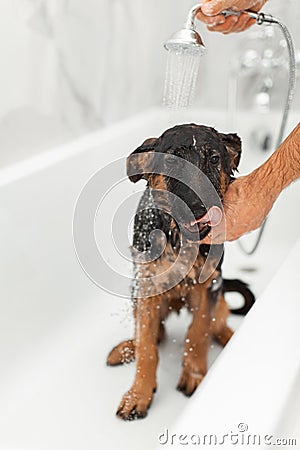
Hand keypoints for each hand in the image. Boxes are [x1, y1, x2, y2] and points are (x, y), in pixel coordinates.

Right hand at [196, 0, 267, 33]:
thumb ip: (218, 4)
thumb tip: (206, 10)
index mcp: (210, 2)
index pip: (201, 15)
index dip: (210, 20)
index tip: (221, 18)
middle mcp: (216, 9)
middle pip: (213, 26)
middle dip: (227, 25)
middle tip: (234, 17)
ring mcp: (225, 15)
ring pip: (224, 30)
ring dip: (237, 25)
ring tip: (245, 15)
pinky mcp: (233, 20)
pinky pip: (234, 30)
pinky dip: (243, 26)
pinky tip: (248, 17)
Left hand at [202, 123, 299, 243]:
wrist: (265, 185)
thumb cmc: (247, 188)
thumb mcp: (220, 197)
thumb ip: (210, 209)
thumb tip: (201, 216)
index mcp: (227, 225)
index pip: (209, 237)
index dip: (199, 237)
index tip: (194, 235)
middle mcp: (237, 230)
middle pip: (218, 239)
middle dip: (209, 235)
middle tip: (202, 230)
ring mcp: (246, 228)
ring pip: (229, 235)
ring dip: (221, 231)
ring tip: (215, 224)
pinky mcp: (254, 224)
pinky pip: (240, 229)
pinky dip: (233, 226)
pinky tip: (231, 218)